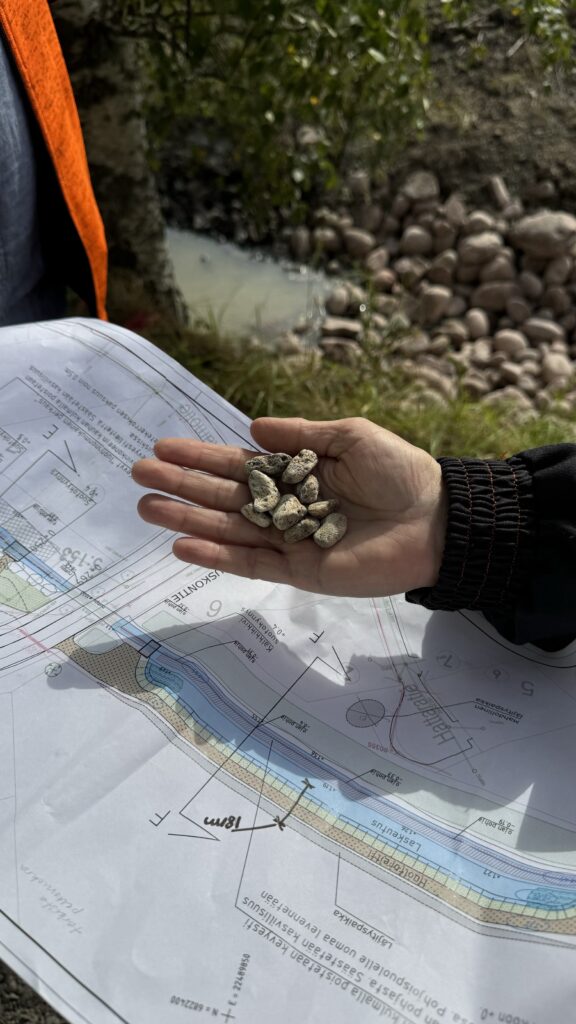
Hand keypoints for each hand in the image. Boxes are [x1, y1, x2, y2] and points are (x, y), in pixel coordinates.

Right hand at [132, 416, 446, 596]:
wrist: (438, 520)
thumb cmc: (400, 472)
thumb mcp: (350, 437)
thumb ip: (300, 435)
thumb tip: (250, 430)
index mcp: (298, 474)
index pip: (239, 466)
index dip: (201, 457)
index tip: (162, 448)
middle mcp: (287, 507)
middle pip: (224, 497)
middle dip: (182, 486)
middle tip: (138, 475)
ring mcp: (291, 541)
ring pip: (229, 529)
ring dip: (188, 519)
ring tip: (148, 508)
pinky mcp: (301, 571)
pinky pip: (252, 563)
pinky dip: (218, 555)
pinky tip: (184, 544)